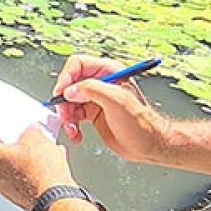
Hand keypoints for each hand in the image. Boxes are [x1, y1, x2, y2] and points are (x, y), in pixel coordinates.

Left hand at [0, 125, 72, 210]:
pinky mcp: (20, 197)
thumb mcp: (35, 137)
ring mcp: (6, 188)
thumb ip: (29, 130)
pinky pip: (25, 179)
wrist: (56, 198)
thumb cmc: (39, 170)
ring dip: (24, 158)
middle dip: (10, 144)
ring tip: (40, 148)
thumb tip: (31, 131)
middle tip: (21, 135)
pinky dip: (34, 171)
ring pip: (12, 167)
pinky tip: (48, 163)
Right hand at [51, 54, 171, 163]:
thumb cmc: (142, 125)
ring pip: (69, 101)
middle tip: (66, 114)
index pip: (78, 64)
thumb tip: (71, 90)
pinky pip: (73, 115)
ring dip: (66, 115)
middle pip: (70, 84)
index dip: (67, 77)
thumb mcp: (117, 102)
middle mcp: (101, 83)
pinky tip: (76, 134)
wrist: (148, 146)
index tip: (62, 93)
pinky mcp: (92, 114)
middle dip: (64, 100)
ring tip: (72, 128)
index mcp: (109, 72)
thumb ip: (92, 90)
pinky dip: (71, 125)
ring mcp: (96, 99)